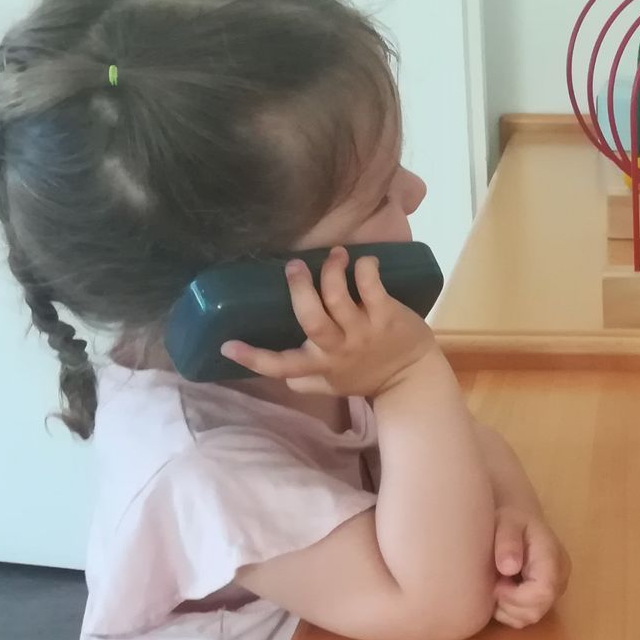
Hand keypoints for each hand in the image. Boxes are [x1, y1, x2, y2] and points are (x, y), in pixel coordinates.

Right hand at [222, 247, 438, 396]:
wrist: (412, 378)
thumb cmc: (366, 376)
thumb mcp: (332, 385)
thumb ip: (305, 380)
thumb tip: (280, 377)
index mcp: (319, 365)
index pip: (281, 366)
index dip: (253, 358)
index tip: (227, 345)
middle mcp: (338, 349)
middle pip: (312, 320)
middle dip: (299, 290)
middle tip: (292, 266)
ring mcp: (363, 332)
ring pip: (339, 299)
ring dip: (331, 271)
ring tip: (333, 254)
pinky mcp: (387, 317)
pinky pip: (373, 289)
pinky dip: (366, 270)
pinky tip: (364, 261)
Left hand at [491, 506, 569, 627]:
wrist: (520, 519)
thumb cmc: (512, 519)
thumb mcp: (506, 522)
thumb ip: (508, 542)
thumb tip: (508, 569)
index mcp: (553, 558)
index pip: (543, 591)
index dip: (516, 596)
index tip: (497, 582)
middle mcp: (560, 578)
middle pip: (537, 609)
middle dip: (508, 603)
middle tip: (495, 582)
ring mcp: (555, 590)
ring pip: (531, 617)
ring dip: (507, 608)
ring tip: (499, 584)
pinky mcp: (545, 599)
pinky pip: (526, 618)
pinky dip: (508, 611)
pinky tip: (503, 591)